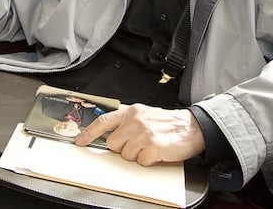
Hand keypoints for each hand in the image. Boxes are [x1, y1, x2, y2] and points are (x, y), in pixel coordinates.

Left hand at [74, 104, 204, 165]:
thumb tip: (109, 134)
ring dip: (137, 155)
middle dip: (123, 148)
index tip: (80, 141)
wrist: (193, 127)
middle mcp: (135, 120)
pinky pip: (140, 162)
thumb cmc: (168, 123)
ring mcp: (144, 133)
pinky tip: (157, 152)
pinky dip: (148, 160)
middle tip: (138, 144)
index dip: (89, 133)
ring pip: (126, 155)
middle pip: (113, 144)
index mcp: (131, 111)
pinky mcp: (153, 146)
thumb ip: (126, 121)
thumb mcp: (144, 114)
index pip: (103, 121)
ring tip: (150, 146)